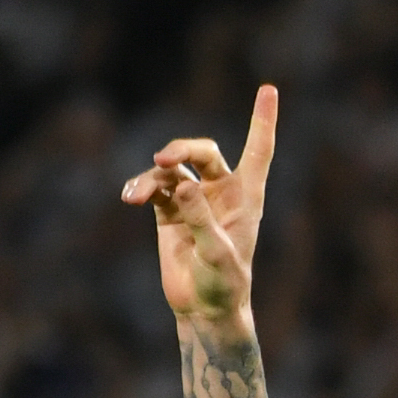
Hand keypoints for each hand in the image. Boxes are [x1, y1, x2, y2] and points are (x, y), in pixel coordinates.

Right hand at [121, 83, 279, 328]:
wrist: (204, 308)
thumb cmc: (223, 284)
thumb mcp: (217, 254)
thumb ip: (201, 219)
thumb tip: (181, 184)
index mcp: (247, 196)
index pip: (258, 150)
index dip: (262, 120)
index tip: (267, 89)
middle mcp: (221, 191)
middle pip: (202, 153)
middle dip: (181, 150)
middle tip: (163, 160)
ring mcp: (193, 199)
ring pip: (171, 171)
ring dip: (152, 178)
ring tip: (136, 196)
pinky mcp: (170, 212)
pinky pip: (154, 188)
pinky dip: (141, 189)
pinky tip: (130, 197)